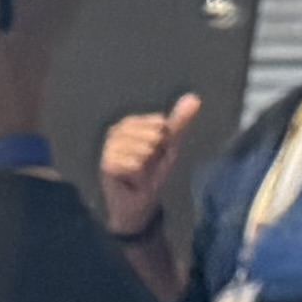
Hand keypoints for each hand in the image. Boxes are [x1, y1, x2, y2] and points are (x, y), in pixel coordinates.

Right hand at [101, 95, 201, 239]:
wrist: (136, 204)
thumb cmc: (150, 173)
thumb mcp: (168, 146)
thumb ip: (179, 122)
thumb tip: (195, 98)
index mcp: (129, 123)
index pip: (159, 124)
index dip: (163, 142)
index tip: (155, 154)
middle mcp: (115, 131)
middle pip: (153, 136)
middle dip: (155, 154)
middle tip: (145, 167)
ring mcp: (108, 147)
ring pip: (145, 151)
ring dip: (146, 167)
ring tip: (137, 174)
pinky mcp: (107, 164)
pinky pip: (136, 165)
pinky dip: (139, 177)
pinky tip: (130, 181)